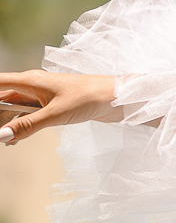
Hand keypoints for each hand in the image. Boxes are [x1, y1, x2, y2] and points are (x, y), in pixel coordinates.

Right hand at [0, 72, 119, 143]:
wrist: (117, 98)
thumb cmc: (89, 98)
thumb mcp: (55, 114)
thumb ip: (27, 126)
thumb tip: (1, 136)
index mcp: (29, 80)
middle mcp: (32, 86)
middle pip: (2, 99)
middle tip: (2, 136)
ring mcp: (42, 96)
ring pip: (14, 109)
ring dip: (8, 124)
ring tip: (7, 141)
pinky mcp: (51, 105)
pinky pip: (27, 115)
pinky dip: (20, 126)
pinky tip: (16, 140)